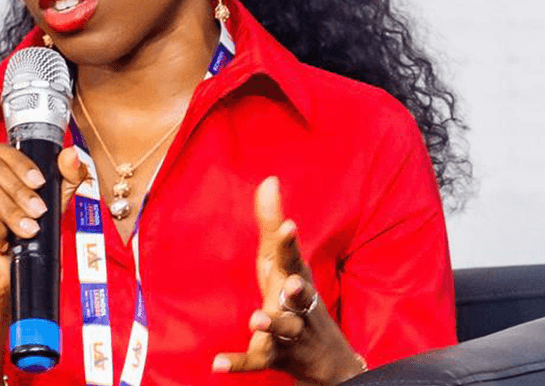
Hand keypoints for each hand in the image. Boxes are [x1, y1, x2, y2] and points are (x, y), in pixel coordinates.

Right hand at [0, 145, 88, 301]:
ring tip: (27, 230)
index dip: (21, 163)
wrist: (0, 284)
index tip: (40, 182)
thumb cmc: (20, 244)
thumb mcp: (49, 208)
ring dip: (11, 210)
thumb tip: (71, 154)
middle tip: (38, 212)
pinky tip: (3, 241)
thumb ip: (63, 181)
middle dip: (19, 189)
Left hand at [212, 177, 365, 384]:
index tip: (288, 226)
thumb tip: (269, 180)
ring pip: (282, 329)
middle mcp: (296, 305)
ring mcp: (287, 333)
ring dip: (270, 323)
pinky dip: (238, 363)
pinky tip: (217, 364)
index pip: (294, 259)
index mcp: (296, 277)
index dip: (290, 244)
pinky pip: (256, 361)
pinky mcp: (274, 357)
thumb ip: (271, 223)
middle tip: (291, 284)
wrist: (327, 357)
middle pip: (298, 296)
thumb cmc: (295, 294)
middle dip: (296, 289)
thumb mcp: (282, 261)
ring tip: (255, 319)